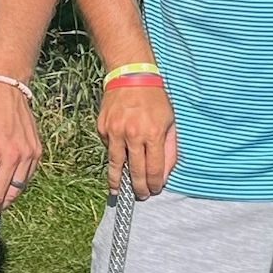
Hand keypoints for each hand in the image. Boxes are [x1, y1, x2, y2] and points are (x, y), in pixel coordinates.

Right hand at [98, 76, 177, 197]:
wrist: (131, 75)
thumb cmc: (155, 99)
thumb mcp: (170, 122)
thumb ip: (169, 149)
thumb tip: (163, 173)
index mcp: (152, 133)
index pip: (153, 169)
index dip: (154, 184)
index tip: (154, 190)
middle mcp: (132, 134)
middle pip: (135, 171)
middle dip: (138, 188)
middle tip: (140, 196)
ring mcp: (115, 131)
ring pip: (115, 164)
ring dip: (118, 181)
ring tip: (118, 192)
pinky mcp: (102, 128)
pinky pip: (108, 148)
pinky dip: (114, 155)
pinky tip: (118, 158)